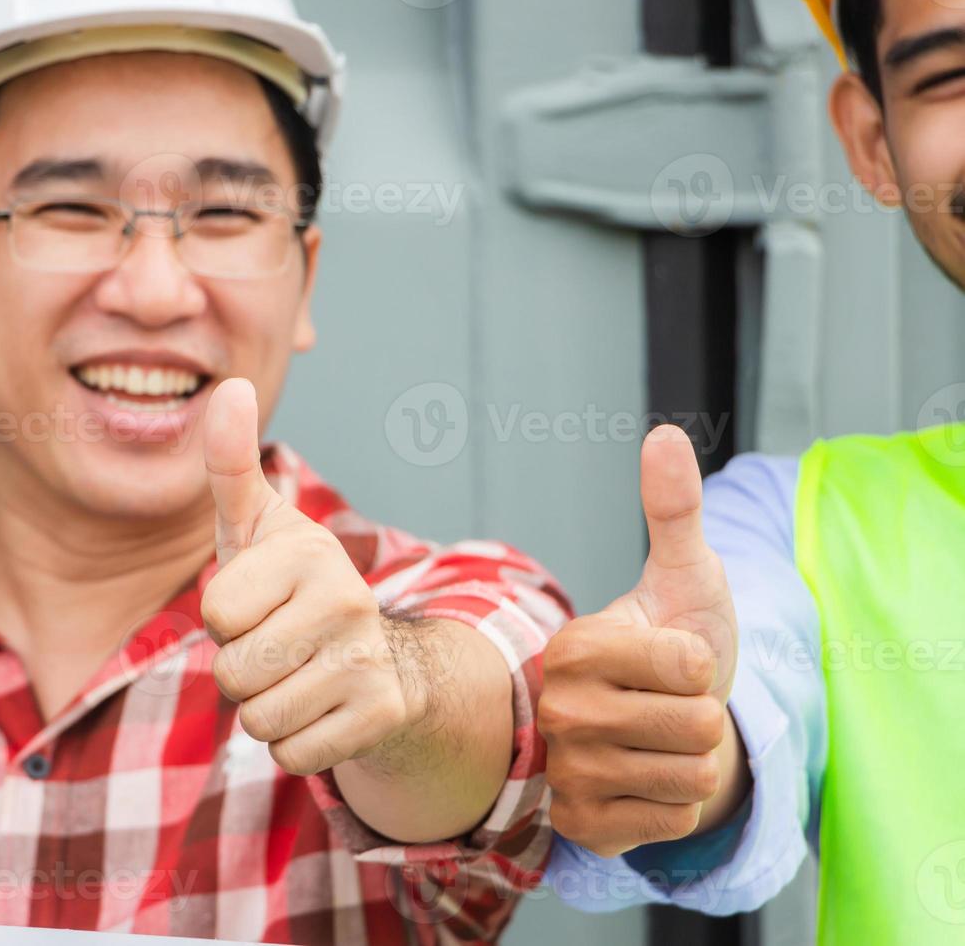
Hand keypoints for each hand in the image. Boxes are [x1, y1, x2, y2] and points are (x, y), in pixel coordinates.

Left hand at [200, 379, 422, 776]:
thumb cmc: (291, 586)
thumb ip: (231, 464)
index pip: (215, 616)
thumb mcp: (257, 528)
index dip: (224, 619)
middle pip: (234, 674)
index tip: (258, 602)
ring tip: (298, 674)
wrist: (379, 655)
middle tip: (278, 644)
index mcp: (308, 552)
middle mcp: (347, 602)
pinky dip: (296, 743)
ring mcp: (369, 662)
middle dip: (242, 670)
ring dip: (266, 709)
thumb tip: (230, 387)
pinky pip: (292, 756)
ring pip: (259, 721)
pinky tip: (322, 708)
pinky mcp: (381, 716)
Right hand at [538, 426, 742, 856]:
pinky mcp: (580, 825)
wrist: (663, 726)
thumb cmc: (677, 643)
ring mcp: (565, 770)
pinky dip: (677, 805)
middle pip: (695, 728)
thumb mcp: (684, 576)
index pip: (688, 665)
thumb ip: (673, 509)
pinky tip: (646, 781)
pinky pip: (675, 821)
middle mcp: (556, 709)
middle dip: (703, 718)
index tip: (669, 657)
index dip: (700, 662)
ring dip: (693, 762)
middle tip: (668, 705)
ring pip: (690, 777)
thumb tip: (665, 434)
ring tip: (659, 742)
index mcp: (573, 645)